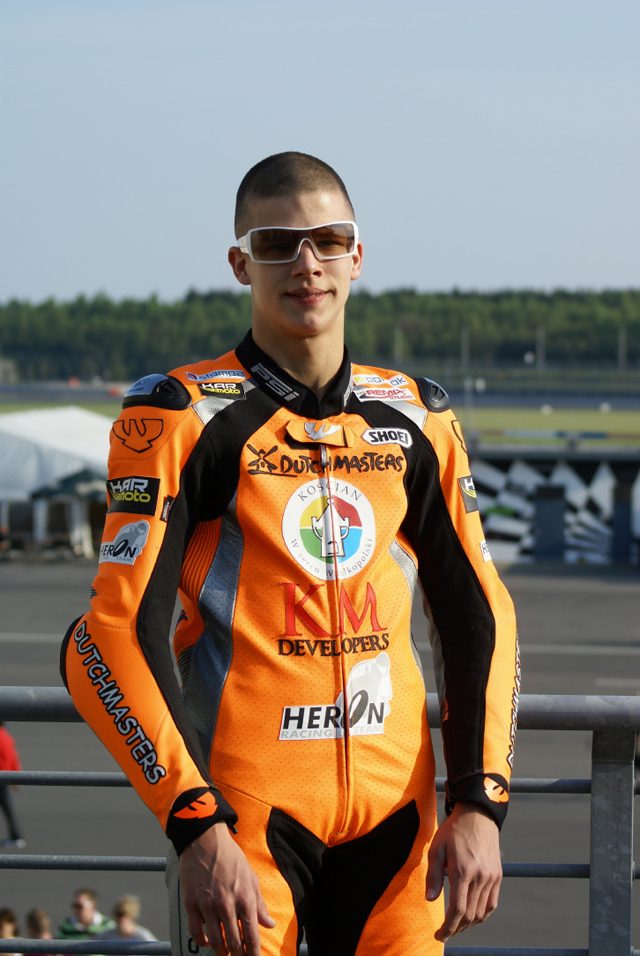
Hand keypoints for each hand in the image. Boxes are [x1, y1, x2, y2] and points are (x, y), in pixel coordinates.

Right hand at [179, 822, 275, 954]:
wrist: (205, 839)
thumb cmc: (230, 857)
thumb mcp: (251, 877)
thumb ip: (260, 903)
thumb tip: (269, 923)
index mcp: (245, 898)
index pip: (252, 935)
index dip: (253, 953)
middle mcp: (227, 904)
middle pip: (234, 942)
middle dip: (237, 955)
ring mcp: (208, 904)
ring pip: (215, 940)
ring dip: (220, 951)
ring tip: (224, 953)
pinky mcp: (191, 902)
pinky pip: (196, 931)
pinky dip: (201, 941)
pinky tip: (206, 942)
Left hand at [426, 802, 501, 942]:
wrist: (478, 815)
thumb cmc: (453, 830)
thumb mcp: (437, 848)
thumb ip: (433, 875)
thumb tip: (431, 900)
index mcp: (463, 871)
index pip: (458, 910)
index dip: (448, 928)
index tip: (439, 935)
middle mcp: (480, 877)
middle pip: (470, 915)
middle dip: (456, 929)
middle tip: (444, 933)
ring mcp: (491, 877)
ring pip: (481, 913)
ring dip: (468, 924)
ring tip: (456, 926)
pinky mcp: (498, 876)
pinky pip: (492, 904)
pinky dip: (481, 915)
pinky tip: (471, 916)